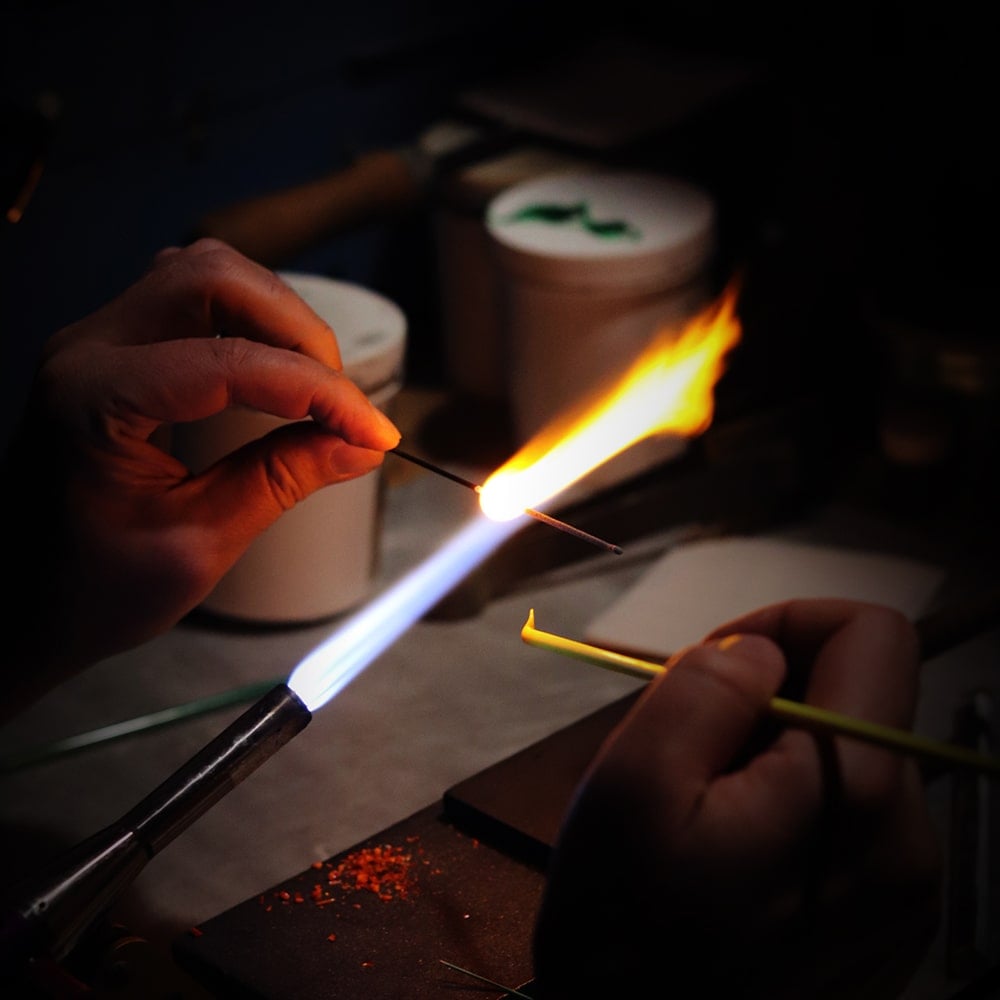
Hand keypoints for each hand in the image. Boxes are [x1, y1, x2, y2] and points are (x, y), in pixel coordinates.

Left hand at [4, 240, 399, 714]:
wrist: (20, 603)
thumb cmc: (90, 589)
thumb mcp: (199, 545)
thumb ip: (281, 481)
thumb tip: (359, 445)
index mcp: (93, 400)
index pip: (230, 364)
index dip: (320, 393)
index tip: (374, 432)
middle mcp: (87, 348)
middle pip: (212, 277)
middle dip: (297, 331)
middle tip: (341, 402)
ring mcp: (96, 340)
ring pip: (204, 273)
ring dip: (275, 318)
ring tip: (316, 387)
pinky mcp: (114, 349)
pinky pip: (191, 299)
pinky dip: (250, 323)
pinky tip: (276, 371)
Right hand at [531, 599, 941, 998]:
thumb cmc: (622, 930)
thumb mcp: (631, 784)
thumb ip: (704, 690)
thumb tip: (761, 651)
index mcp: (858, 798)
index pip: (875, 635)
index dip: (787, 623)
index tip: (717, 669)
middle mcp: (909, 844)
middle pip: (857, 694)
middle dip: (769, 695)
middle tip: (689, 746)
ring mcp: (905, 891)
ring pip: (846, 752)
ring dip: (771, 750)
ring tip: (700, 806)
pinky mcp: (886, 918)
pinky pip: (845, 814)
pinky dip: (786, 801)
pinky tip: (730, 847)